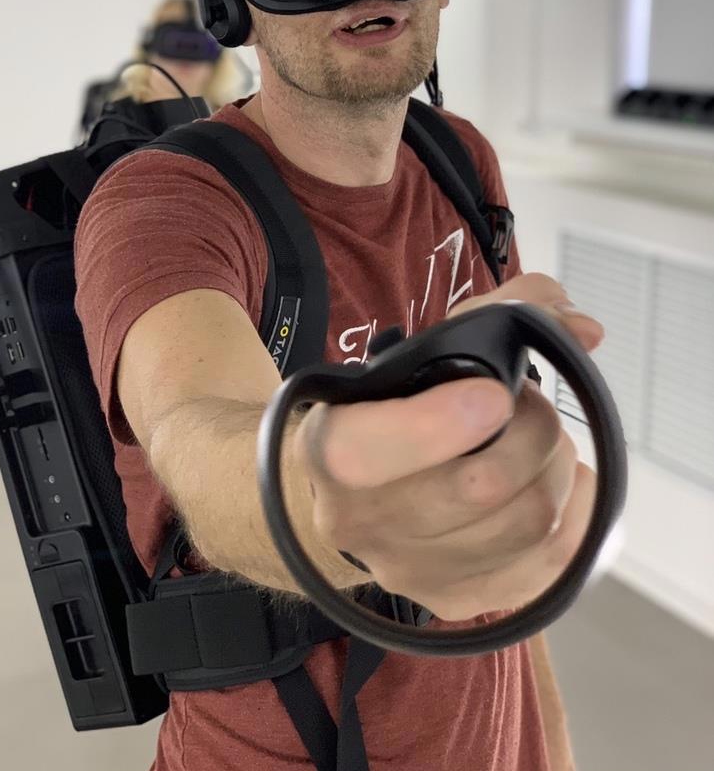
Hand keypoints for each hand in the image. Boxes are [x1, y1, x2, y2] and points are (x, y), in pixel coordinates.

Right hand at [292, 274, 602, 618]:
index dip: (436, 425)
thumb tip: (582, 329)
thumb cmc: (393, 411)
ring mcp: (409, 570)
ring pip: (527, 524)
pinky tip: (565, 483)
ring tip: (542, 442)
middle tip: (527, 405)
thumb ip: (496, 313)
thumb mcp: (420, 349)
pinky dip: (578, 516)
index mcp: (330, 449)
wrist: (352, 494)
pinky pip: (550, 568)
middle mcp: (360, 521)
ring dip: (557, 467)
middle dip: (531, 429)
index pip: (365, 453)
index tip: (493, 392)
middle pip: (479, 487)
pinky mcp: (456, 600)